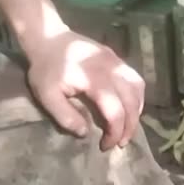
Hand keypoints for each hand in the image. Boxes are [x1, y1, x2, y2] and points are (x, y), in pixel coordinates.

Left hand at [26, 29, 144, 149]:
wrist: (47, 37)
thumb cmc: (45, 69)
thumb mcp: (46, 96)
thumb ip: (65, 117)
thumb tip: (85, 133)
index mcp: (94, 80)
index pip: (115, 111)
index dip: (114, 133)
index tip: (105, 146)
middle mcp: (110, 69)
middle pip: (131, 102)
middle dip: (129, 127)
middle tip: (120, 143)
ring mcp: (115, 60)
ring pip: (138, 89)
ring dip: (136, 111)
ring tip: (127, 127)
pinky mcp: (116, 57)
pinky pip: (135, 78)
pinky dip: (136, 97)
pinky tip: (129, 108)